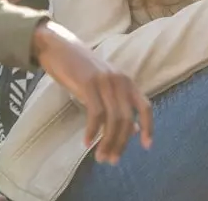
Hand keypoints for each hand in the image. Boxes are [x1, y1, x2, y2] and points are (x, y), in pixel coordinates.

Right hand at [32, 20, 153, 163]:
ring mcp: (105, 81)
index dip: (148, 127)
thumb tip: (133, 129)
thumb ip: (118, 105)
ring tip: (100, 156)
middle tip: (111, 160)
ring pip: (113, 118)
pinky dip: (92, 130)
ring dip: (107, 141)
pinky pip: (95, 112)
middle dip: (121, 142)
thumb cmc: (81, 70)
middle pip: (127, 118)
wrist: (59, 47)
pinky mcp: (88, 83)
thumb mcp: (104, 87)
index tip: (146, 146)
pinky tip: (87, 142)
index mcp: (127, 82)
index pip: (145, 106)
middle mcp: (120, 81)